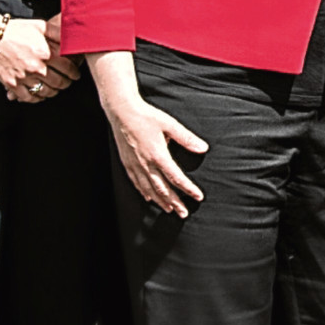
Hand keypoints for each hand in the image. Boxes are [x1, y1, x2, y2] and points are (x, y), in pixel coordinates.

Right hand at [0, 17, 72, 102]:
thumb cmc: (17, 29)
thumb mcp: (40, 26)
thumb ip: (59, 33)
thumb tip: (74, 37)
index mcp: (46, 53)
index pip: (68, 68)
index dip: (75, 73)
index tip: (76, 75)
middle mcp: (37, 67)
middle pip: (59, 83)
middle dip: (66, 83)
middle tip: (68, 82)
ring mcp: (24, 78)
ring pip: (46, 92)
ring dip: (54, 92)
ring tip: (56, 89)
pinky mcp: (12, 84)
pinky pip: (29, 97)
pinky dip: (37, 98)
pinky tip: (40, 94)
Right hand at [107, 95, 208, 214]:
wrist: (122, 112)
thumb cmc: (146, 116)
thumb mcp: (169, 124)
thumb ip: (186, 138)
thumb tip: (203, 148)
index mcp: (158, 155)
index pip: (176, 178)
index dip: (188, 189)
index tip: (198, 197)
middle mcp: (146, 164)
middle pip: (163, 189)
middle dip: (175, 202)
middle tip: (184, 213)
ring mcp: (135, 165)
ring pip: (149, 189)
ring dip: (160, 201)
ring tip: (169, 210)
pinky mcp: (127, 163)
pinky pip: (136, 183)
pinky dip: (144, 192)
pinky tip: (149, 198)